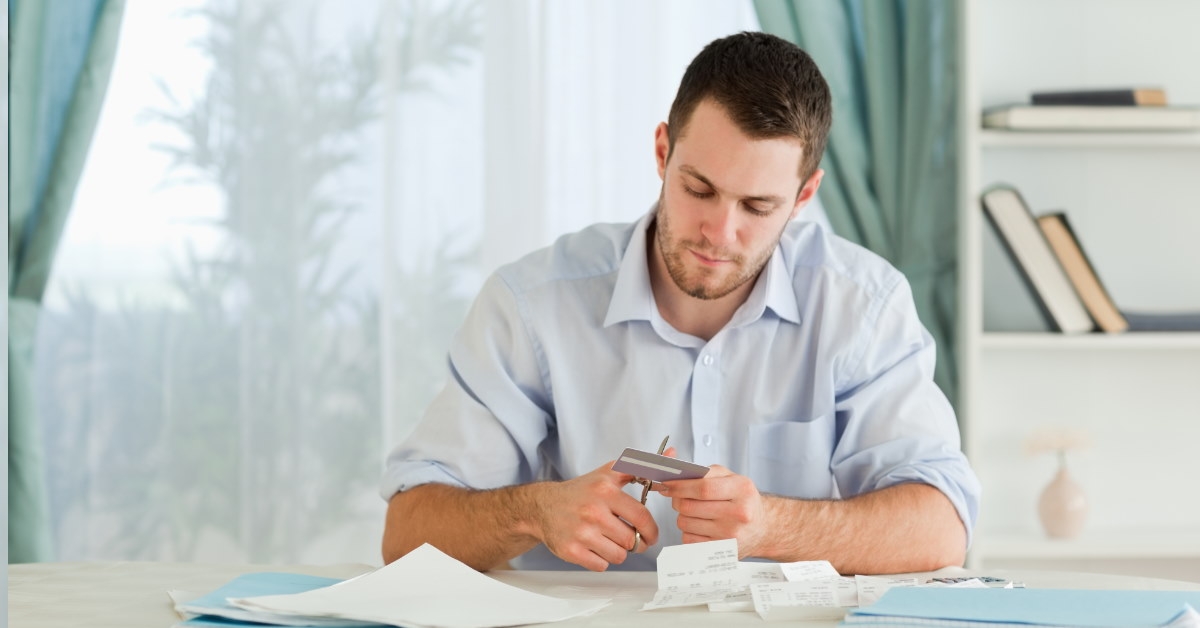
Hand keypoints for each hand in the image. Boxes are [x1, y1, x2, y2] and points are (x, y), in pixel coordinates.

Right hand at [531, 462, 658, 570]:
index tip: (650, 534)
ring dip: (618, 552)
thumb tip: (672, 454)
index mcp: (605, 491)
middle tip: (629, 538)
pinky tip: (595, 546)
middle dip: (635, 542)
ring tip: (609, 540)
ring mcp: (580, 533)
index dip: (651, 530)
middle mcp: (592, 511)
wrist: (543, 506)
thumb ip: (642, 466)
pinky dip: (602, 560)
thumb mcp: (609, 473)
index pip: (642, 517)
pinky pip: (602, 565)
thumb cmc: (582, 491)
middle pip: (631, 540)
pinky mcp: (570, 551)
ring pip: (618, 556)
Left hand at [661, 464, 771, 557]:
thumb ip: (703, 470)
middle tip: (678, 496)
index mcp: (742, 490)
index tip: (667, 484)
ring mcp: (730, 535)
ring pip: (685, 523)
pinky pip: (688, 539)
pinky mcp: (720, 550)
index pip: (703, 488)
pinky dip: (688, 531)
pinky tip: (699, 525)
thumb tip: (672, 459)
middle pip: (690, 507)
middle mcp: (739, 513)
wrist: (762, 528)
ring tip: (693, 511)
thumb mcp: (730, 478)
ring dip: (682, 515)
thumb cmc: (742, 500)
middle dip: (676, 500)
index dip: (680, 486)